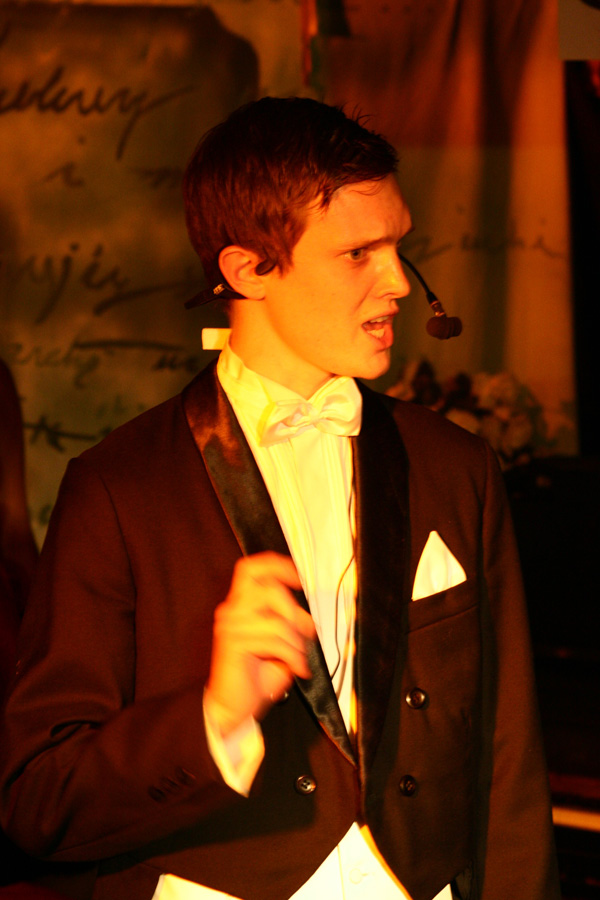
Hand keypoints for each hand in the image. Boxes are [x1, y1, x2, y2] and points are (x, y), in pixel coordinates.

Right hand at [205, 552, 315, 734]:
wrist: (234, 708)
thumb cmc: (257, 675)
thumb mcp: (279, 643)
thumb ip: (288, 622)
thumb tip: (307, 616)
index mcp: (240, 605)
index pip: (250, 568)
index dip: (275, 565)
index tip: (297, 578)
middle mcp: (231, 610)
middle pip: (269, 588)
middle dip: (295, 611)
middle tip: (305, 633)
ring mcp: (230, 626)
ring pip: (276, 620)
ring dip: (296, 642)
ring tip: (299, 658)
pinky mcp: (233, 644)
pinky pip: (274, 641)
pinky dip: (293, 656)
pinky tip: (297, 668)